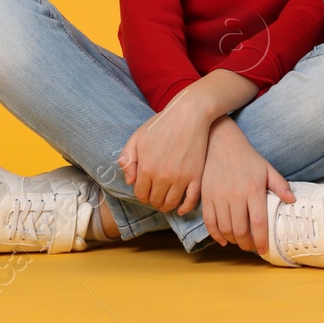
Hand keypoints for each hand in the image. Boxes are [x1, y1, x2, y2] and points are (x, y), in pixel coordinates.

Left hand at [118, 91, 213, 214]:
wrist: (189, 113)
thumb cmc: (161, 124)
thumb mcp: (137, 137)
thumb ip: (127, 159)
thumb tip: (130, 181)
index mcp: (146, 168)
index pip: (140, 194)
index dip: (141, 194)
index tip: (145, 190)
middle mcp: (163, 176)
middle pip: (155, 201)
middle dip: (153, 200)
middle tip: (155, 194)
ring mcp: (181, 177)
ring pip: (171, 203)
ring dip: (167, 205)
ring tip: (166, 199)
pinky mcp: (196, 175)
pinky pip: (191, 200)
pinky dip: (185, 208)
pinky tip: (181, 208)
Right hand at [199, 117, 292, 253]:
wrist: (221, 143)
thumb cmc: (247, 158)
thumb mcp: (266, 168)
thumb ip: (280, 185)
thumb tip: (292, 201)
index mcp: (253, 189)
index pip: (258, 222)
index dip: (261, 240)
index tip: (264, 250)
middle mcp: (235, 195)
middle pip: (240, 230)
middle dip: (247, 244)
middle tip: (251, 247)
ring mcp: (218, 197)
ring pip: (225, 229)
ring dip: (233, 241)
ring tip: (240, 242)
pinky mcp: (206, 197)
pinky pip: (209, 222)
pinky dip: (215, 235)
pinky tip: (223, 239)